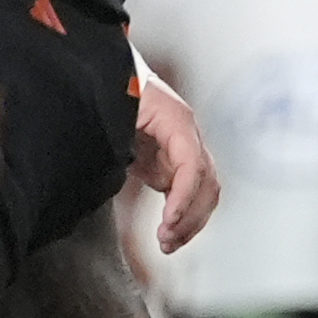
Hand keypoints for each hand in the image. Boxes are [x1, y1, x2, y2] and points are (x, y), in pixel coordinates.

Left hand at [130, 65, 219, 252]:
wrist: (111, 74)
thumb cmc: (113, 87)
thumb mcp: (113, 112)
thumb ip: (120, 139)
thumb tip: (124, 167)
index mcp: (176, 119)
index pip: (192, 164)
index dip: (183, 196)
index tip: (168, 220)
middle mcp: (187, 134)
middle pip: (206, 181)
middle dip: (189, 215)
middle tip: (165, 238)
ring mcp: (184, 148)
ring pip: (205, 190)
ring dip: (192, 220)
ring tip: (168, 243)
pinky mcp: (173, 160)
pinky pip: (190, 191)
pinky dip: (185, 213)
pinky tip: (170, 231)